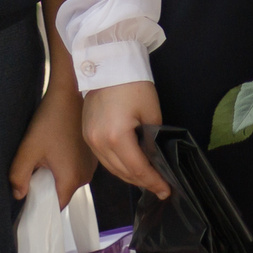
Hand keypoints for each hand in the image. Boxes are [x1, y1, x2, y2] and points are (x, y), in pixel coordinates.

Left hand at [9, 82, 95, 203]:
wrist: (72, 94)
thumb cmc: (51, 120)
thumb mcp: (29, 148)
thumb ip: (19, 176)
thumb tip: (18, 194)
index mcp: (71, 179)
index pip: (55, 206)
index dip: (40, 204)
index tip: (28, 194)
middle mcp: (86, 177)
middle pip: (61, 192)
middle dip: (46, 185)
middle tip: (35, 166)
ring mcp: (91, 166)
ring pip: (68, 179)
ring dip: (56, 173)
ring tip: (47, 153)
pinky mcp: (91, 156)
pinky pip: (75, 168)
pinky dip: (65, 163)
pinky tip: (57, 146)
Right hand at [81, 81, 168, 197]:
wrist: (108, 61)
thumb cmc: (133, 83)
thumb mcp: (151, 112)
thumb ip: (152, 139)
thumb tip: (153, 157)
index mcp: (116, 137)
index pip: (137, 168)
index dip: (153, 181)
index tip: (166, 190)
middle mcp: (98, 142)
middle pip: (123, 172)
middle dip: (143, 182)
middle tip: (160, 187)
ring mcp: (90, 139)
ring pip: (112, 168)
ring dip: (130, 176)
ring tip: (147, 179)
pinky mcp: (86, 133)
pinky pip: (104, 158)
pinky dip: (118, 165)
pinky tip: (131, 166)